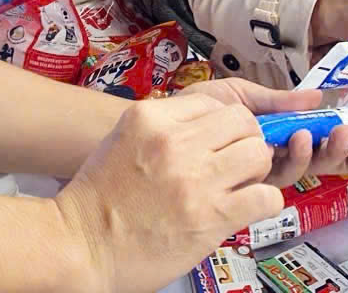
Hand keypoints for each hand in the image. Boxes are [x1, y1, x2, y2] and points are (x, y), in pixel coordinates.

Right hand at [54, 94, 284, 292]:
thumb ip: (162, 127)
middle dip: (246, 140)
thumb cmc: (99, 198)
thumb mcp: (122, 139)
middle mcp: (174, 142)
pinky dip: (264, 202)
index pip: (212, 103)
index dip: (223, 123)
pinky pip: (265, 197)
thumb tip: (204, 125)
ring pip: (258, 154)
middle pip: (242, 121)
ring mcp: (194, 179)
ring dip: (256, 170)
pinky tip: (247, 208)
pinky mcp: (211, 216)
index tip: (222, 140)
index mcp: (150, 118)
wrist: (81, 245)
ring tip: (241, 184)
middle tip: (236, 161)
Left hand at [192, 78, 347, 184]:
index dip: (338, 143)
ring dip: (316, 153)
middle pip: (313, 162)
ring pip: (297, 172)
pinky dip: (291, 159)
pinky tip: (296, 140)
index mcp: (273, 139)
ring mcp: (255, 174)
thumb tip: (318, 94)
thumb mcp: (241, 97)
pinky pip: (274, 176)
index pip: (313, 145)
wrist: (159, 120)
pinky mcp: (242, 182)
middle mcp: (268, 160)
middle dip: (336, 151)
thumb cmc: (197, 109)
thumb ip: (279, 101)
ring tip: (320, 135)